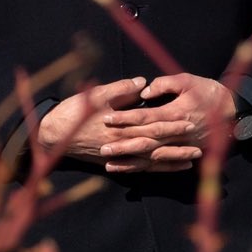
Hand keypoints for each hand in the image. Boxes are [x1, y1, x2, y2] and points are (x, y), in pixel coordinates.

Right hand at [35, 76, 205, 172]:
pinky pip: (141, 168)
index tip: (189, 120)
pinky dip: (158, 168)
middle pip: (156, 146)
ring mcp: (119, 156)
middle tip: (199, 142)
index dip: (171, 124)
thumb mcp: (95, 96)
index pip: (151, 126)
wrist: (53, 135)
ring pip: (151, 161)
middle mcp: (122, 145)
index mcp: (120, 127)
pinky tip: (172, 167)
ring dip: (173, 160)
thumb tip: (142, 83)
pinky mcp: (115, 163)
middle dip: (178, 144)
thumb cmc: (72, 113)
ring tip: (193, 158)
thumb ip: (120, 90)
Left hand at [98, 72, 234, 168]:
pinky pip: (163, 163)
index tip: (107, 119)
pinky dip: (146, 167)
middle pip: (145, 141)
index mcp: (175, 113)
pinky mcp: (184, 152)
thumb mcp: (188, 81)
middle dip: (123, 145)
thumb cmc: (209, 92)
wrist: (234, 111)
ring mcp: (181, 145)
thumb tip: (144, 91)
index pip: (145, 118)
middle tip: (102, 147)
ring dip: (131, 161)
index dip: (126, 118)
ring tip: (109, 164)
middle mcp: (177, 133)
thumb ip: (165, 84)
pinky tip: (130, 170)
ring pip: (152, 156)